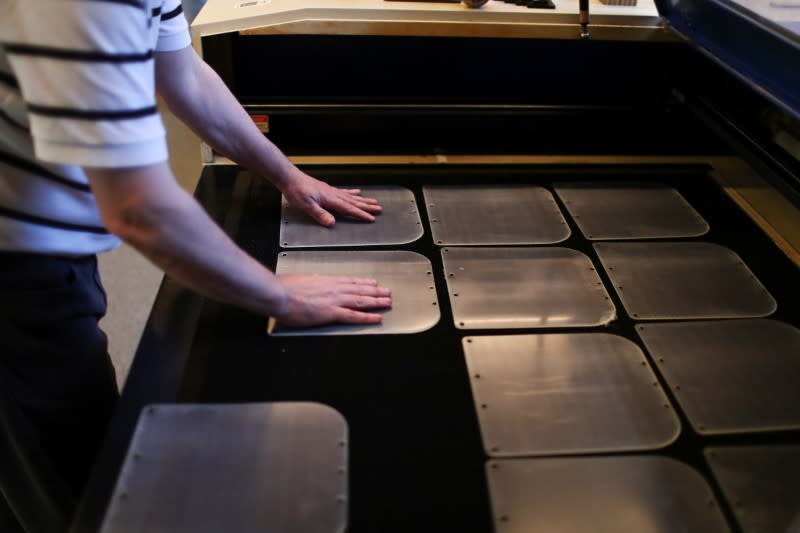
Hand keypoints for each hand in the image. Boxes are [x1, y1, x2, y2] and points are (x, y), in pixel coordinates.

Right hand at [274, 274, 391, 326]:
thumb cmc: (286, 288)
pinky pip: (354, 315)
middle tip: (388, 293)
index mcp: (328, 281)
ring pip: (362, 301)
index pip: (351, 282)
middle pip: (361, 291)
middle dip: (377, 292)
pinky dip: (367, 317)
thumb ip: (313, 281)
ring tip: (388, 303)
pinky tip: (376, 318)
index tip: (374, 284)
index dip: (365, 283)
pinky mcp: (332, 312)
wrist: (280, 294)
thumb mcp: (303, 279)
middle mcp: (335, 289)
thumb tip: (316, 281)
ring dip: (377, 302)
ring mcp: (335, 300)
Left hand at [280, 170, 381, 226]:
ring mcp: (331, 191)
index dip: (361, 214)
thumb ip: (320, 214)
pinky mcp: (327, 189)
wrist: (289, 178)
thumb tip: (332, 223)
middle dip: (367, 207)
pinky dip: (352, 193)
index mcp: (330, 199)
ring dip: (363, 200)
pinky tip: (357, 192)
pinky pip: (344, 191)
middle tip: (379, 209)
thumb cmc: (296, 191)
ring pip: (351, 196)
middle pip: (354, 202)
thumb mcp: (306, 205)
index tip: (371, 218)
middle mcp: (333, 194)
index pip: (349, 209)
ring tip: (373, 201)